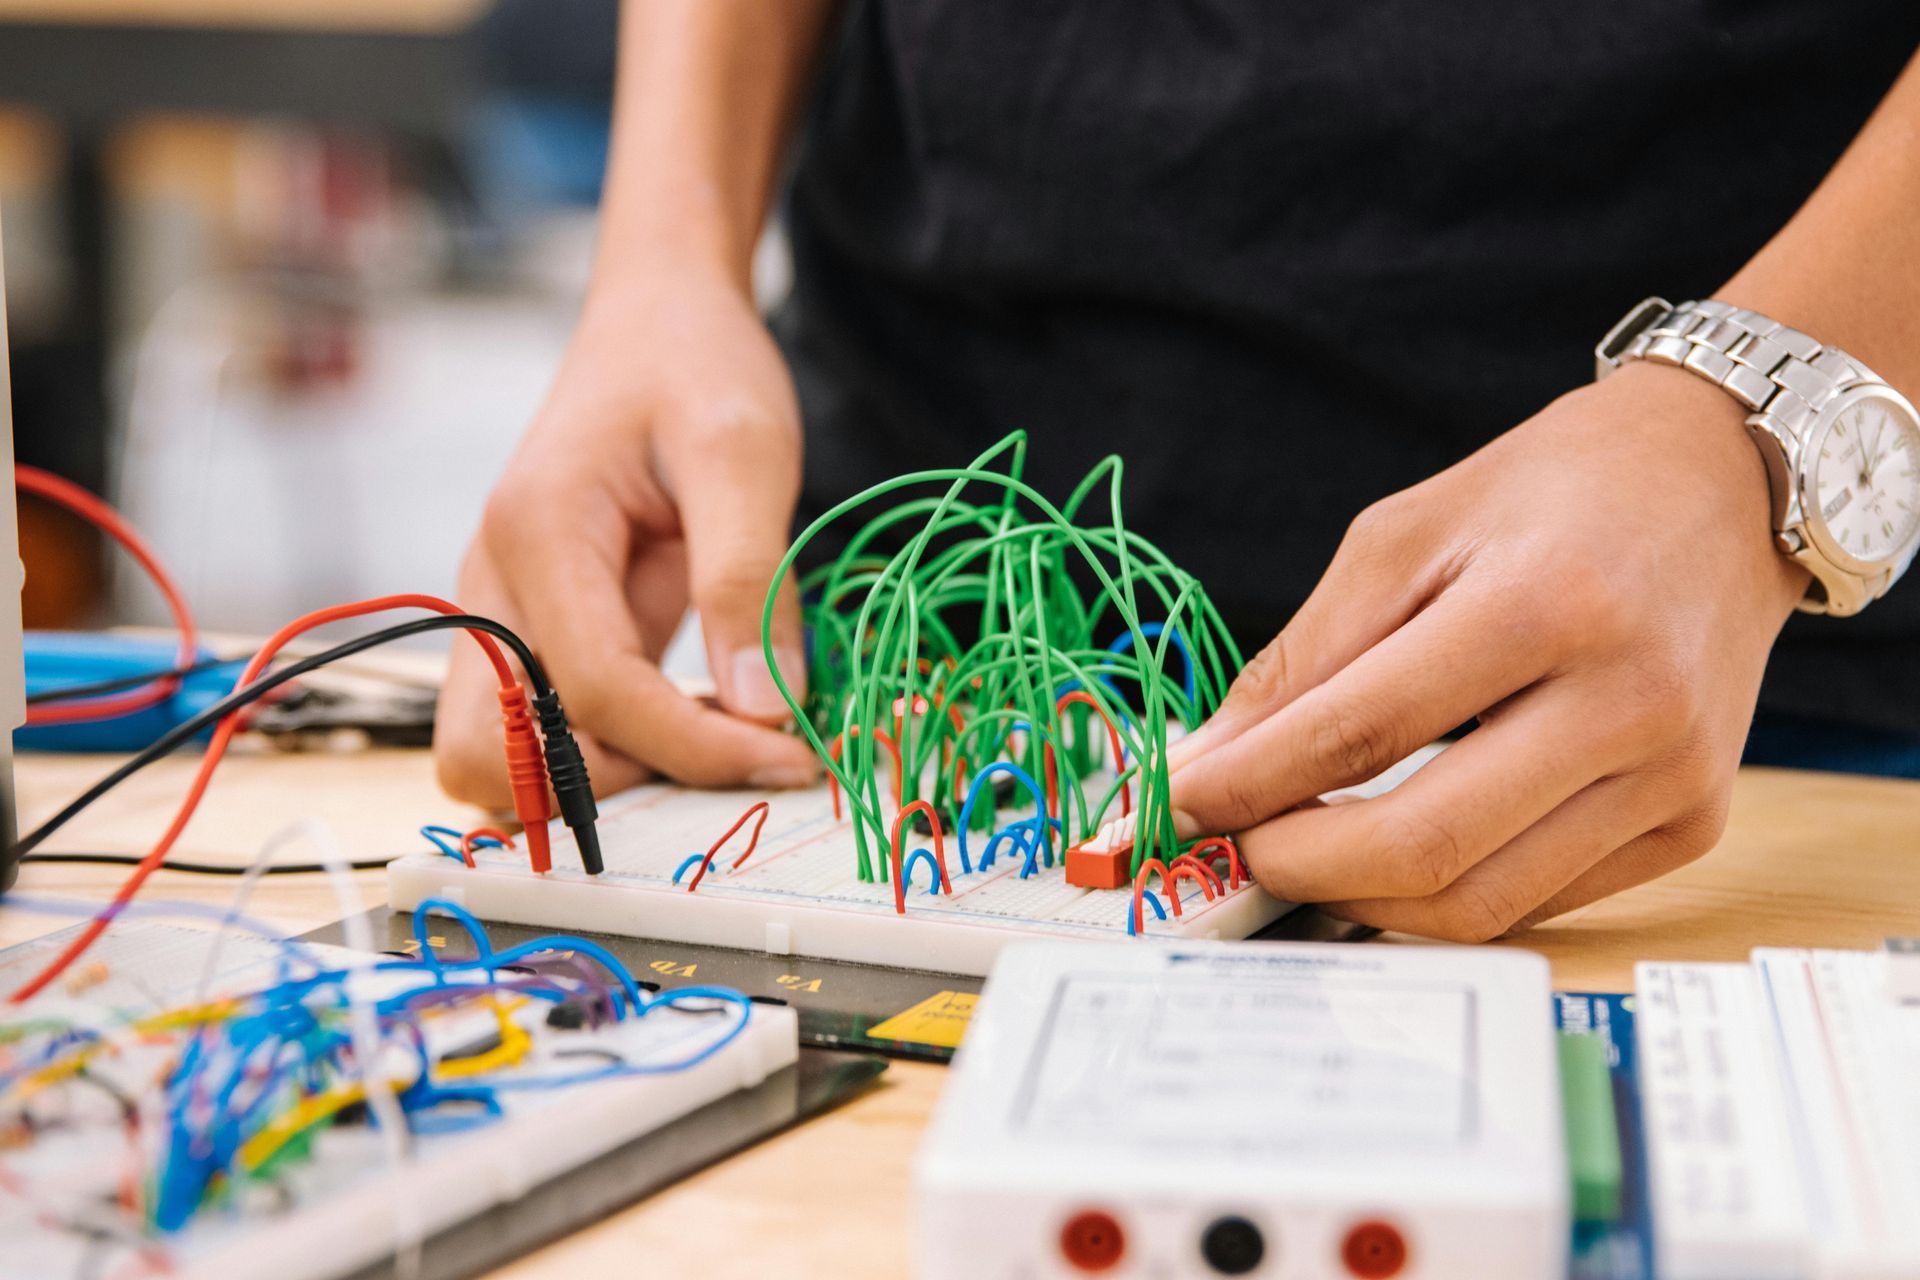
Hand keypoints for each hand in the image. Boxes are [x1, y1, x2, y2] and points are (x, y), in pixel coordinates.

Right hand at [434, 263, 818, 804]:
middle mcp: (492, 583)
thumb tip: (763, 710)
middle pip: (488, 757)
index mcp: (538, 533)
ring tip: (713, 745)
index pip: (595, 694)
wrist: (656, 320)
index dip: (693, 748)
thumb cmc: (697, 366)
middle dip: (606, 786)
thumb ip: (749, 580)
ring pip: (496, 759)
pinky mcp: (533, 629)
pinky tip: (698, 723)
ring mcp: (501, 612)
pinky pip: (542, 728)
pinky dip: (608, 752)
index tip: (791, 759)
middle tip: (726, 760)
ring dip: (596, 780)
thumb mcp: (745, 453)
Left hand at [1167, 362, 1807, 940]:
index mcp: (1545, 605)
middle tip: (1233, 847)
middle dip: (1296, 864)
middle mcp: (1626, 702)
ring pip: (1479, 902)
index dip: (1251, 785)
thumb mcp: (1405, 535)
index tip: (1177, 804)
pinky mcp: (1694, 823)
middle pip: (1423, 845)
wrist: (1723, 482)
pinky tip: (1392, 851)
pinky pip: (1538, 900)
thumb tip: (1208, 765)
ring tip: (1301, 852)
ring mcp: (1672, 776)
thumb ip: (1306, 659)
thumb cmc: (1549, 494)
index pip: (1361, 733)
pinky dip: (1443, 891)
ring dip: (1360, 898)